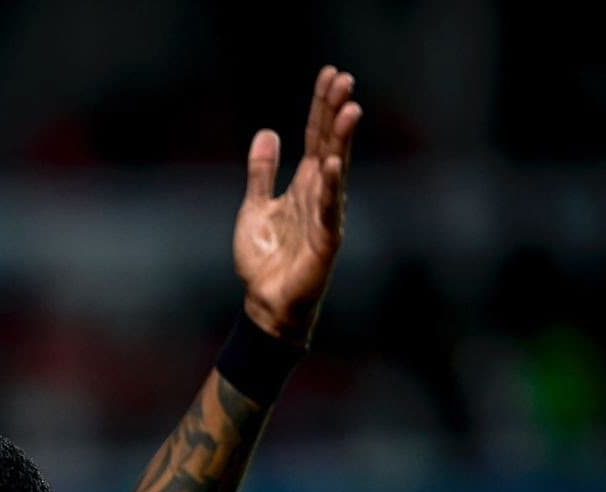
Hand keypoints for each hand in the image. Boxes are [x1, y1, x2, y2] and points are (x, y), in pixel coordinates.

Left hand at [234, 66, 361, 344]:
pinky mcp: (325, 243)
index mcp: (305, 185)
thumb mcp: (255, 207)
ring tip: (349, 109)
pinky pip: (329, 212)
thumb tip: (268, 132)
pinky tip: (334, 165)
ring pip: (337, 171)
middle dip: (335, 112)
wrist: (265, 304)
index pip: (316, 138)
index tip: (330, 74)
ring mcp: (326, 217)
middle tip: (344, 78)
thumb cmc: (265, 260)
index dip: (320, 107)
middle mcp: (321, 195)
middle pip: (330, 145)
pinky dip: (331, 189)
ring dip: (342, 141)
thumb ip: (262, 173)